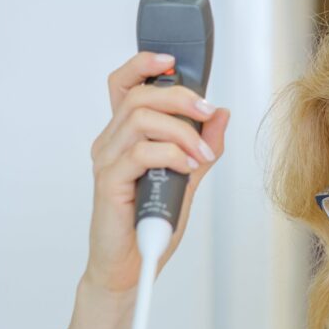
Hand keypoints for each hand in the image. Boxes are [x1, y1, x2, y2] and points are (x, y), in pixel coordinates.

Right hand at [85, 51, 230, 293]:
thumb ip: (200, 147)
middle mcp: (111, 142)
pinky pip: (140, 152)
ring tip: (202, 155)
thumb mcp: (186, 180)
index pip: (125, 85)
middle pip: (140, 95)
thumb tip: (220, 115)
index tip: (173, 60)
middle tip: (207, 114)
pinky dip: (171, 154)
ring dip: (181, 132)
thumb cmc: (151, 225)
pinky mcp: (109, 182)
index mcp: (125, 136)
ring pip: (141, 119)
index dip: (144, 64)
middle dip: (180, 97)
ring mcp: (107, 161)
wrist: (131, 267)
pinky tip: (186, 169)